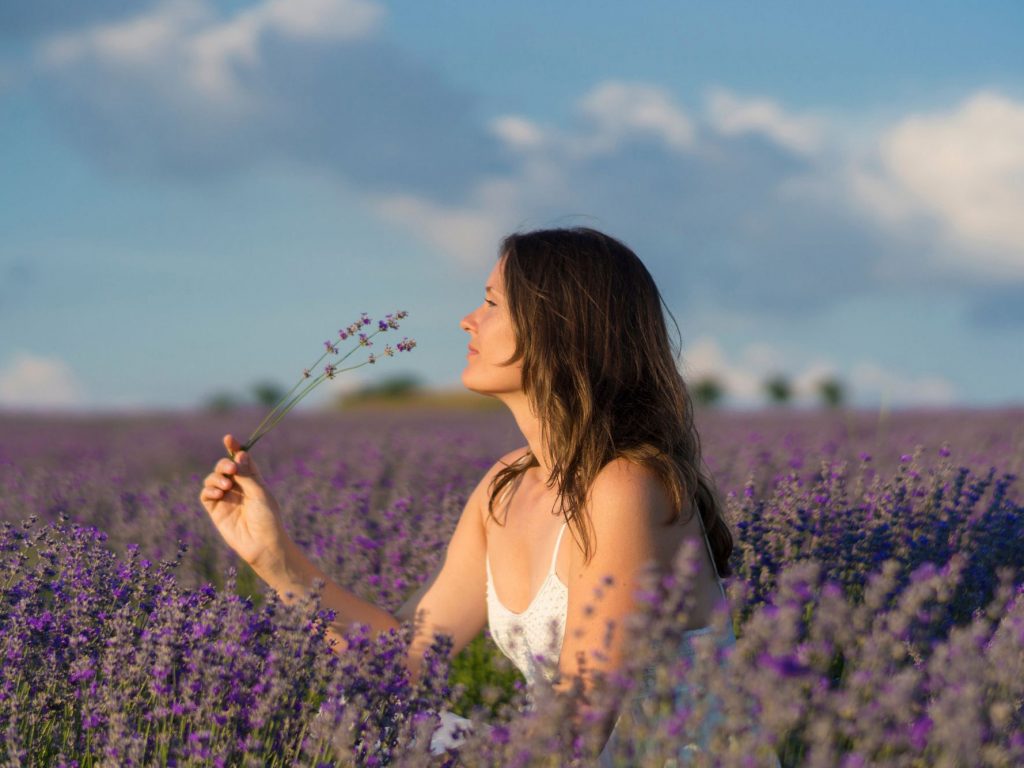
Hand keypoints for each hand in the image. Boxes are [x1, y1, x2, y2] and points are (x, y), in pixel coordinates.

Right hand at [200, 434, 289, 571]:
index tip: (229, 438)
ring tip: (225, 485)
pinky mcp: (216, 511)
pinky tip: (218, 492)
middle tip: (231, 470)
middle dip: (224, 464)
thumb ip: (246, 474)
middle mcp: (238, 487)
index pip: (242, 460)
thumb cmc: (267, 518)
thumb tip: (239, 454)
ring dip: (217, 477)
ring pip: (213, 479)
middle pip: (225, 467)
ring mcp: (226, 498)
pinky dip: (209, 490)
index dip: (234, 448)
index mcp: (253, 480)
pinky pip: (206, 495)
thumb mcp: (260, 493)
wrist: (262, 544)